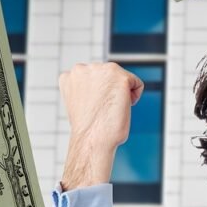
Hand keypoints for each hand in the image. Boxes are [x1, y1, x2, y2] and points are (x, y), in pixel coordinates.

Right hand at [59, 62, 143, 189]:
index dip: (99, 95)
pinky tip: (124, 107)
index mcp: (70, 76)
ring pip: (121, 78)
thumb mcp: (80, 102)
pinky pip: (136, 83)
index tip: (97, 107)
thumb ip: (87, 89)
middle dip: (111, 91)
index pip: (94, 78)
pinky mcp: (119, 76)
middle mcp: (82, 68)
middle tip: (104, 109)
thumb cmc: (88, 128)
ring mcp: (100, 70)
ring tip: (112, 108)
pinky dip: (135, 96)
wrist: (92, 139)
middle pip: (108, 76)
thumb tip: (100, 87)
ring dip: (122, 92)